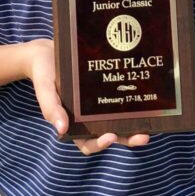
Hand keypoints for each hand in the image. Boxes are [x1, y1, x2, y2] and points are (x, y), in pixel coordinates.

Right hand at [21, 39, 149, 154]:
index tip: (110, 137)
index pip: (87, 142)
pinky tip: (147, 101)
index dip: (100, 144)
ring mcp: (99, 104)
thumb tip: (61, 130)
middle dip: (127, 139)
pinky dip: (133, 105)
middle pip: (111, 134)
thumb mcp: (45, 89)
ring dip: (135, 126)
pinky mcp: (106, 89)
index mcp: (73, 122)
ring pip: (120, 120)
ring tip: (151, 125)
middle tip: (143, 136)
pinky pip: (120, 100)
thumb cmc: (44, 72)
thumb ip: (51, 108)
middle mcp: (89, 116)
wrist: (47, 51)